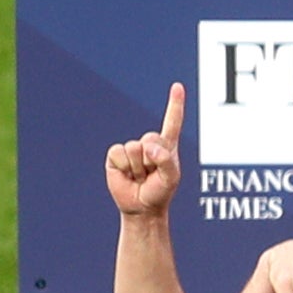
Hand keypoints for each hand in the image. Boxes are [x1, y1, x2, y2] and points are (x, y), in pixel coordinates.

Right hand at [103, 86, 187, 217]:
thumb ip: (165, 160)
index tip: (178, 86)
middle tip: (151, 173)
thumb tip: (148, 147)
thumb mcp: (171, 178)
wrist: (141, 207)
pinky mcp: (115, 156)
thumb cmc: (160, 191)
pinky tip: (127, 175)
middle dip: (152, 159)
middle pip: (150, 138)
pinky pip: (119, 153)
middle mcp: (149, 144)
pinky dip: (124, 167)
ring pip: (134, 148)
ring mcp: (131, 149)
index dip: (175, 103)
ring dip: (138, 167)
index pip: (172, 121)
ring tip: (140, 176)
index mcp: (167, 145)